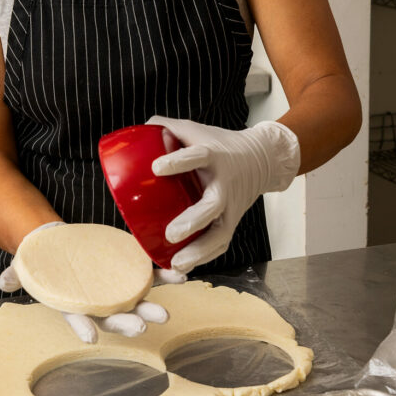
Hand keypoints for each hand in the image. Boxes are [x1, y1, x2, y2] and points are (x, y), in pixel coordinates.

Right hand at [0, 225, 184, 343]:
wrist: (61, 246)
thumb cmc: (44, 261)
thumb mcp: (26, 266)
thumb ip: (17, 275)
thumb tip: (3, 283)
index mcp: (75, 304)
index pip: (79, 318)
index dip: (83, 327)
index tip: (90, 337)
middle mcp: (100, 302)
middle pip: (115, 316)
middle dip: (128, 323)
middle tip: (142, 327)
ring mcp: (118, 288)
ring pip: (137, 301)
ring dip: (152, 306)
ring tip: (166, 313)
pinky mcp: (130, 270)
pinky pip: (150, 274)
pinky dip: (165, 276)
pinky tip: (180, 276)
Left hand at [149, 116, 299, 271]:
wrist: (261, 159)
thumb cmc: (220, 146)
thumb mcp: (195, 130)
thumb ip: (165, 128)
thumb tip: (135, 133)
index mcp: (214, 156)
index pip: (198, 156)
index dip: (179, 161)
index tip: (157, 167)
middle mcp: (224, 183)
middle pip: (212, 205)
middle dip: (193, 221)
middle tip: (171, 234)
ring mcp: (231, 205)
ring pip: (220, 232)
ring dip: (200, 250)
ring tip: (177, 263)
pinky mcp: (232, 221)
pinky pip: (220, 243)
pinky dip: (204, 257)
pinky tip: (184, 267)